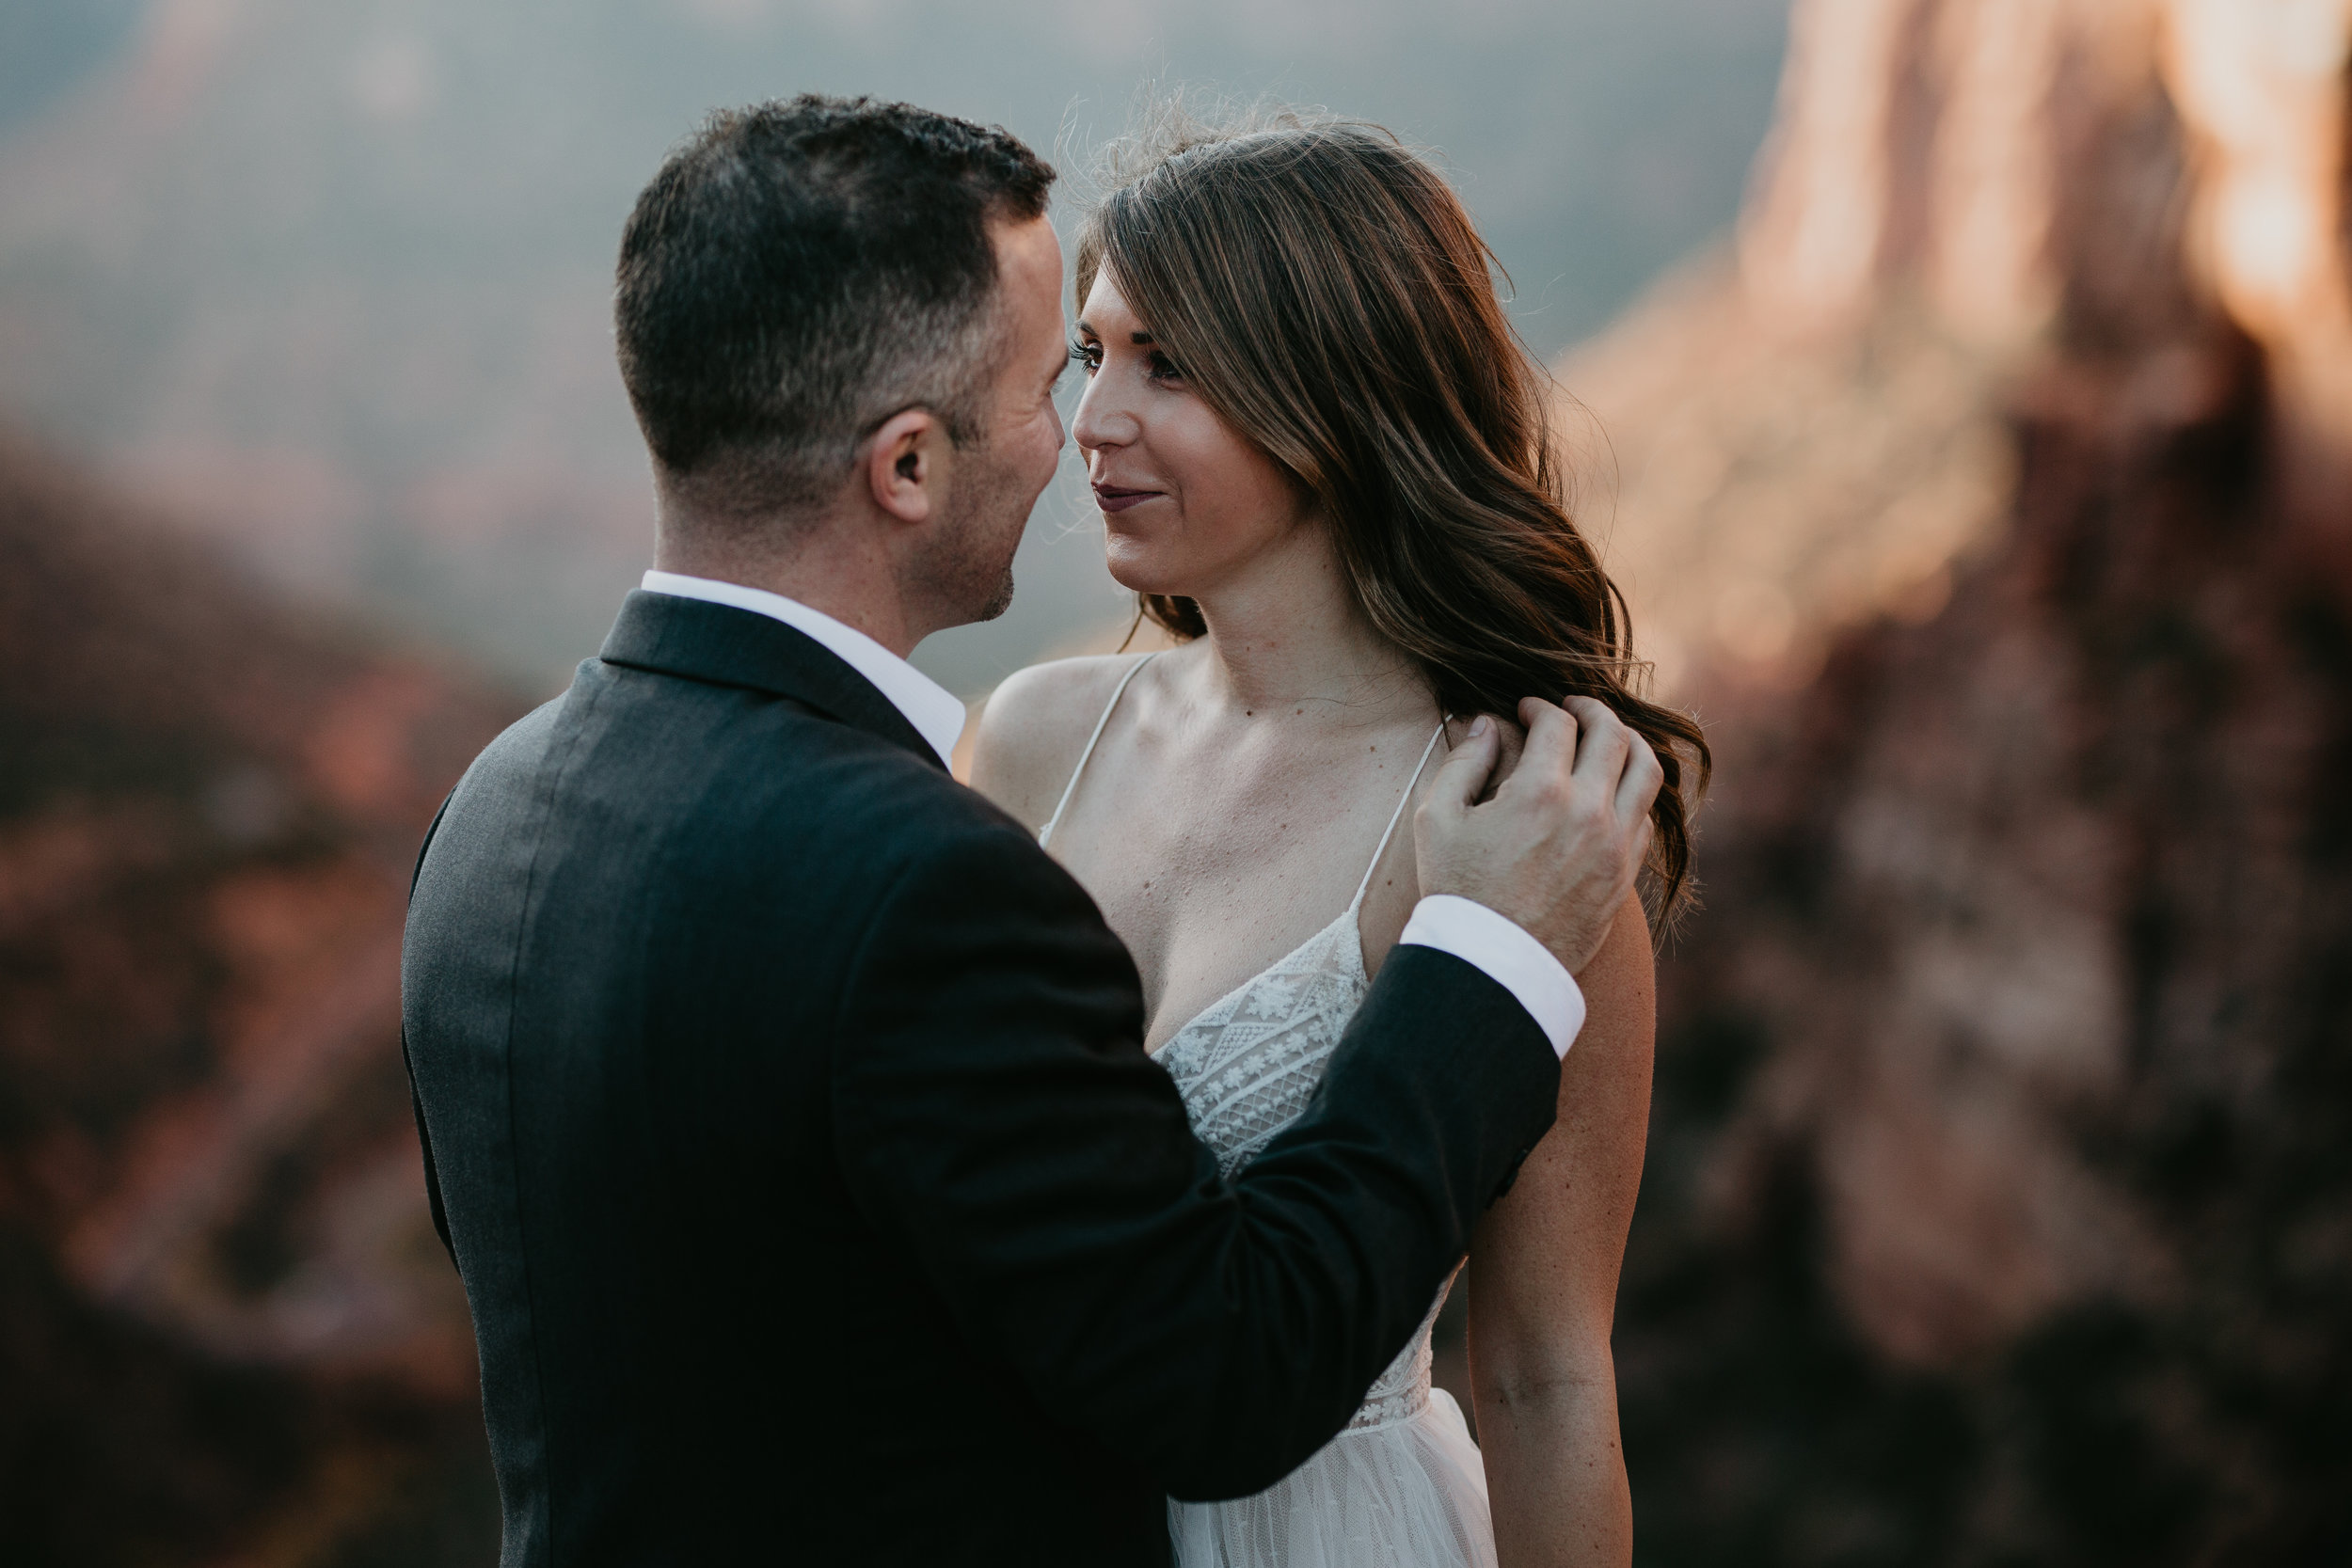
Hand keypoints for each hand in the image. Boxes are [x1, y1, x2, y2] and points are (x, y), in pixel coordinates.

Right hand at [1415, 697, 1662, 973]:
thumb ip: (1463, 762)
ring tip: (1607, 738)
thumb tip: (1486, 725)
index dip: (1540, 707)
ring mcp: (1615, 844)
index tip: (1525, 709)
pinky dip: (1635, 789)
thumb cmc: (1457, 891)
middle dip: (1591, 709)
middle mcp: (1588, 811)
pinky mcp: (1625, 873)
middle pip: (1613, 733)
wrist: (1492, 963)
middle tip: (1572, 708)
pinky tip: (1613, 788)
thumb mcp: (1437, 820)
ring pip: (1647, 769)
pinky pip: (1648, 814)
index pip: (1558, 723)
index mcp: (1540, 793)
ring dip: (1628, 742)